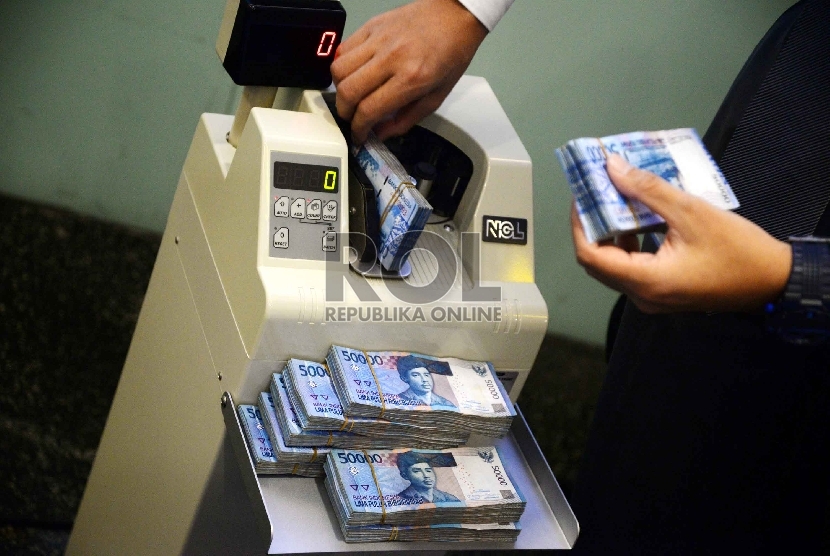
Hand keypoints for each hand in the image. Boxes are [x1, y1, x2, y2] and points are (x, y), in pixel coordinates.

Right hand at [331, 0, 487, 142]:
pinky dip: (342, 65)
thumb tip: (381, 134)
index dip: (358, 129)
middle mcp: (391, 57)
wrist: (454, 14)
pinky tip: (354, 73)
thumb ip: (407, 119)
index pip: (369, 109)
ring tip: (352, 95)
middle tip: (351, 118)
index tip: (358, 135)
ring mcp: (378, 39)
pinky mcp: (371, 26)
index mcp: (411, 78)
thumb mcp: (437, 96)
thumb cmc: (451, 53)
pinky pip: (343, 49)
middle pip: (348, 92)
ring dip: (340, 89)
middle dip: (344, 113)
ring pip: (338, 70)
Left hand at [571, 154, 791, 312]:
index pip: (590, 255)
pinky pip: (633, 267)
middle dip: (593, 224)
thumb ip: (648, 190)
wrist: (775, 281)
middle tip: (597, 192)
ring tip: (616, 198)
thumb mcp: (691, 212)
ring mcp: (652, 297)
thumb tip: (613, 168)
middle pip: (598, 261)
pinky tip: (638, 216)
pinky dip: (629, 241)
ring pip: (615, 264)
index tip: (582, 195)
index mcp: (645, 281)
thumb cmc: (739, 250)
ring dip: (612, 231)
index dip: (580, 224)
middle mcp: (642, 295)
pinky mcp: (663, 292)